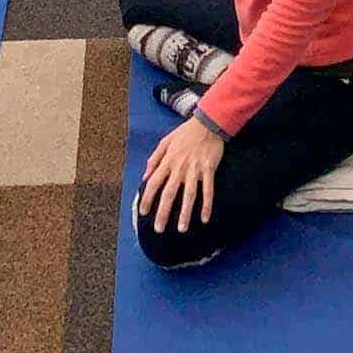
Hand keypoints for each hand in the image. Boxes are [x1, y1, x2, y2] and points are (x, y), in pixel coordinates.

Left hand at [138, 115, 223, 235]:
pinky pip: (208, 189)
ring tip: (181, 229)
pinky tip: (205, 218)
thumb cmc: (185, 133)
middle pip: (169, 193)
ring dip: (185, 212)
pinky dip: (207, 204)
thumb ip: (154, 159)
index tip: (143, 212)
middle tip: (158, 229)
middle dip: (163, 212)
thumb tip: (145, 176)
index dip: (147, 198)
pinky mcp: (209, 169)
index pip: (153, 182)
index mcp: (168, 160)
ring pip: (189, 194)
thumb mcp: (165, 141)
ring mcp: (195, 169)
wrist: (207, 122)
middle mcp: (180, 167)